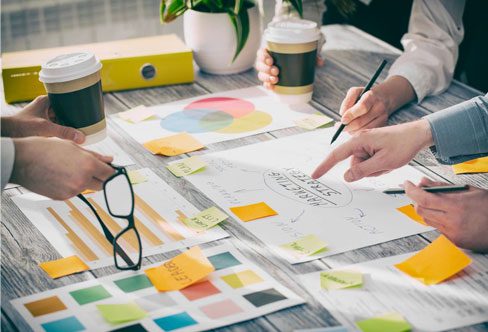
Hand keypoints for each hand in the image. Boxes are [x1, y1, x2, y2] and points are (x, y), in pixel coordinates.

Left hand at [1, 95, 84, 143]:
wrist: (6, 134)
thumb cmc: (20, 126)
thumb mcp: (45, 128)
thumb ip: (64, 132)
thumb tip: (82, 137)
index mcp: (46, 101)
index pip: (65, 97)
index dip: (76, 101)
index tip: (87, 106)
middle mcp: (46, 107)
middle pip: (66, 108)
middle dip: (76, 113)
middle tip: (89, 118)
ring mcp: (44, 116)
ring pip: (62, 117)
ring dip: (71, 121)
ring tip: (84, 125)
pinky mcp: (43, 125)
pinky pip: (58, 125)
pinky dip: (65, 128)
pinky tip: (72, 133)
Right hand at [11, 137, 113, 199]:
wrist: (21, 160)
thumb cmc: (45, 149)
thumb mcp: (73, 146)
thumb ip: (95, 155)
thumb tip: (110, 160)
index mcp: (88, 165)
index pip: (111, 174)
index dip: (112, 172)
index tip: (112, 171)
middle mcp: (83, 180)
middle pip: (102, 185)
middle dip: (101, 178)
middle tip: (93, 170)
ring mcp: (73, 190)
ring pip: (87, 188)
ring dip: (84, 181)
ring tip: (69, 169)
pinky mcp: (63, 197)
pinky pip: (74, 192)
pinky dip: (71, 186)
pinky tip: (60, 176)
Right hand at [256, 48, 323, 89]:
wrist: (300, 61)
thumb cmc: (300, 53)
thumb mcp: (306, 52)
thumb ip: (313, 55)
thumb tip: (321, 62)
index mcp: (271, 51)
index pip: (261, 52)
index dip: (263, 56)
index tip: (271, 60)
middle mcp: (267, 61)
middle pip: (260, 65)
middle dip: (266, 69)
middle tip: (276, 71)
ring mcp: (268, 71)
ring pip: (261, 74)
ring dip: (266, 77)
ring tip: (276, 79)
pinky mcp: (271, 79)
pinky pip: (265, 83)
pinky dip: (267, 85)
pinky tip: (271, 87)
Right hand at [311, 119, 432, 180]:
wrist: (418, 135)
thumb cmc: (403, 145)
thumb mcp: (384, 162)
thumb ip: (363, 170)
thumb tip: (346, 177)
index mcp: (359, 140)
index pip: (337, 155)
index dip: (325, 166)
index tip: (315, 175)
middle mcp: (360, 140)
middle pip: (354, 164)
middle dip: (368, 169)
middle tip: (385, 164)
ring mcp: (366, 144)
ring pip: (362, 166)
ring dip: (375, 168)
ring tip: (389, 160)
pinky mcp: (371, 147)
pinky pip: (369, 162)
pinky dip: (378, 165)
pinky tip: (389, 159)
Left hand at [340, 76, 415, 133]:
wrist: (384, 98)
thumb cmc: (365, 95)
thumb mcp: (355, 92)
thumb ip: (347, 101)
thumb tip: (343, 114)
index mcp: (371, 97)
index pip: (362, 107)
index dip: (351, 115)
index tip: (342, 120)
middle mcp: (379, 108)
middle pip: (361, 122)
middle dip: (347, 126)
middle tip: (338, 127)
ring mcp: (382, 118)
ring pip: (364, 130)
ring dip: (352, 131)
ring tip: (346, 127)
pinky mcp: (383, 125)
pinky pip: (368, 133)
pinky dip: (358, 133)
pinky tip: (354, 129)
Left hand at [405, 177, 487, 251]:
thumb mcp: (467, 190)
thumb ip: (442, 187)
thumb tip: (423, 182)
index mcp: (457, 206)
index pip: (424, 198)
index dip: (411, 191)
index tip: (407, 185)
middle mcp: (453, 221)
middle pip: (421, 210)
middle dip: (416, 199)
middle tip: (418, 192)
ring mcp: (453, 233)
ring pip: (427, 220)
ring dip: (426, 209)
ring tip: (435, 202)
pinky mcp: (454, 241)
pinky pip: (437, 228)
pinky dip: (436, 219)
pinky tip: (446, 214)